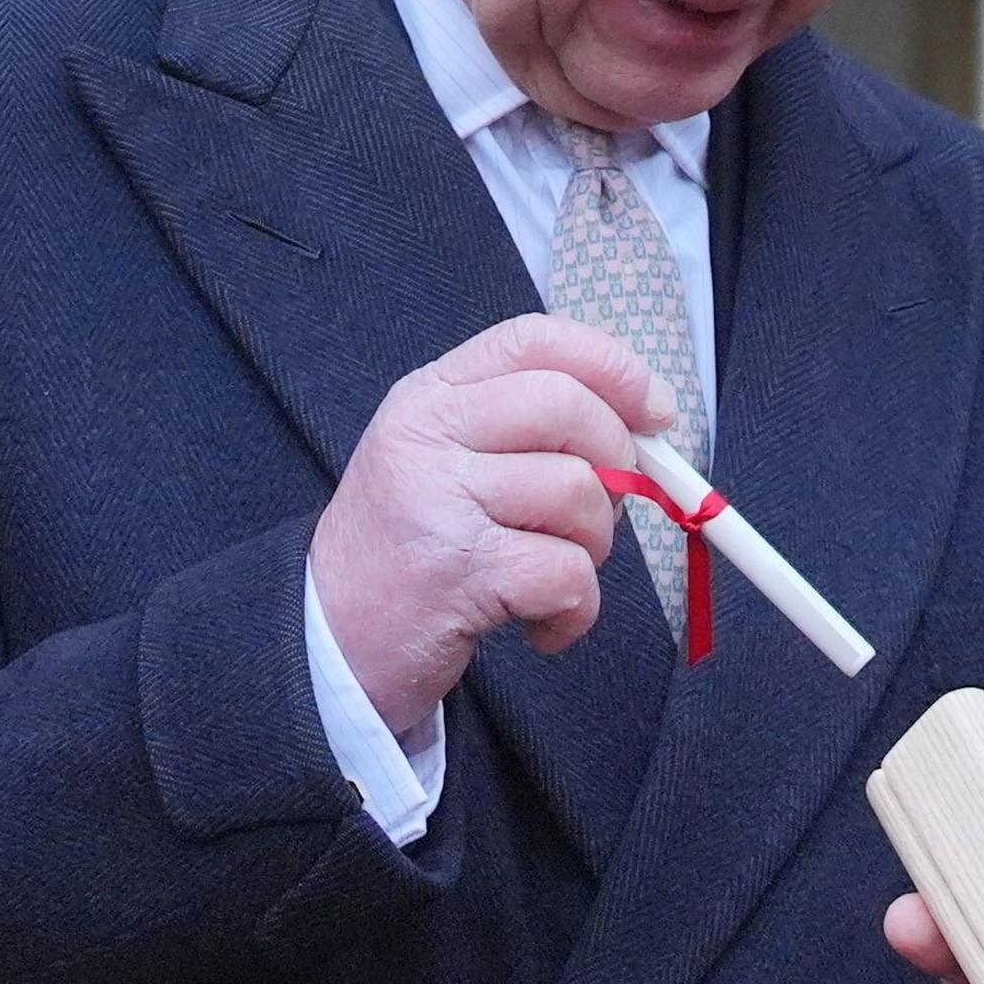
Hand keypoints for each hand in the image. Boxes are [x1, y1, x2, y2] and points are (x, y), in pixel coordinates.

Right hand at [308, 314, 672, 730]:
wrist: (328, 642)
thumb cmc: (410, 548)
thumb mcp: (444, 460)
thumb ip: (525, 428)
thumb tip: (645, 424)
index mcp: (429, 397)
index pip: (534, 341)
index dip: (613, 366)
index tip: (655, 409)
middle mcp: (427, 436)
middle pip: (569, 408)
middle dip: (617, 465)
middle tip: (599, 514)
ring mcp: (438, 500)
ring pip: (578, 494)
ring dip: (591, 548)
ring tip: (548, 574)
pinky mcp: (458, 572)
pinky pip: (567, 573)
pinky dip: (574, 611)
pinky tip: (538, 625)